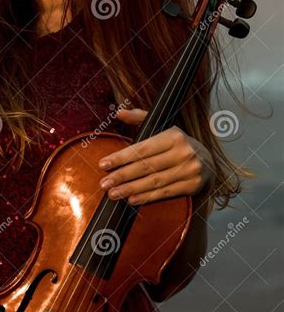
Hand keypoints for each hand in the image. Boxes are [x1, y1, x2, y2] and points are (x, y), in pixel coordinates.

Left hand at [98, 108, 214, 204]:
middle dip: (122, 175)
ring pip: (154, 181)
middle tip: (103, 183)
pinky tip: (131, 199)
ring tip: (113, 193)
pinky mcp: (192, 185)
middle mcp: (183, 152)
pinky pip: (165, 192)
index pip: (143, 148)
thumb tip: (119, 112)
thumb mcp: (162, 127)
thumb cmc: (177, 144)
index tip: (103, 164)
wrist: (207, 163)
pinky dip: (147, 197)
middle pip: (146, 166)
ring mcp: (189, 170)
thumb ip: (139, 118)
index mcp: (174, 135)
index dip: (121, 157)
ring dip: (131, 188)